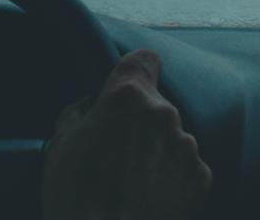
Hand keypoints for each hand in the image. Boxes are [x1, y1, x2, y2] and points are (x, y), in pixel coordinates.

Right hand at [41, 49, 210, 219]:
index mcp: (128, 98)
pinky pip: (186, 168)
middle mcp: (164, 114)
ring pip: (171, 138)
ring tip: (133, 184)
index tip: (126, 89)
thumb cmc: (74, 198)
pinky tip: (151, 200)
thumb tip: (92, 106)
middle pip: (155, 106)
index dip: (134, 72)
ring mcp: (186, 145)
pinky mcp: (200, 177)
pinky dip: (172, 179)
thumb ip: (80, 113)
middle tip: (117, 155)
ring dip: (157, 152)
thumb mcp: (59, 146)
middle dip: (140, 124)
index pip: (144, 60)